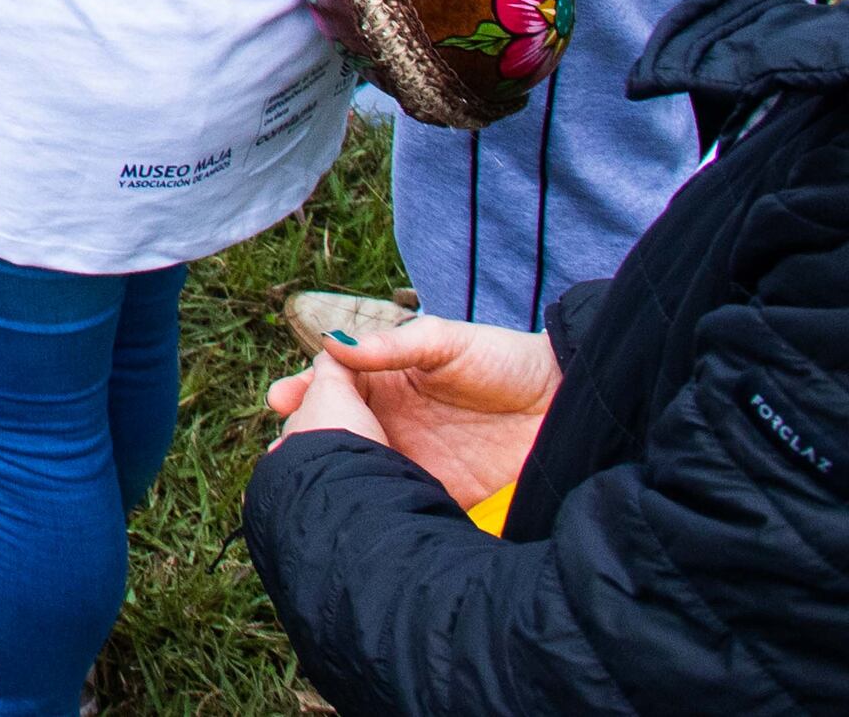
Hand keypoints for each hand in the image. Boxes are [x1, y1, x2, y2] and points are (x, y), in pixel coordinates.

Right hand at [268, 315, 556, 504]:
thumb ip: (396, 345)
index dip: (305, 391)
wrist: (569, 406)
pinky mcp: (438, 492)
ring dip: (329, 474)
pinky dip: (369, 505)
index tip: (281, 400)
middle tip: (279, 448)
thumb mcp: (449, 341)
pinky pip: (395, 501)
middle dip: (303, 437)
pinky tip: (350, 508)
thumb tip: (334, 345)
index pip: (334, 383)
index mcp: (389, 379)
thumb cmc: (508, 360)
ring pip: (357, 468)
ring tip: (299, 480)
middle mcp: (393, 419)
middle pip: (336, 429)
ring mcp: (413, 457)